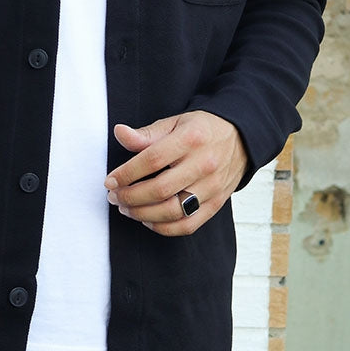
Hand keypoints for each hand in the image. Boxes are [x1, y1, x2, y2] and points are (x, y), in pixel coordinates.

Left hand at [104, 111, 247, 235]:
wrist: (240, 138)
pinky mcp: (217, 204)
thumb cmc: (200, 130)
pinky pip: (188, 225)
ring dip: (142, 214)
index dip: (126, 173)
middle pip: (160, 189)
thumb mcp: (174, 123)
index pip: (152, 159)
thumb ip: (146, 133)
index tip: (109, 181)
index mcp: (191, 139)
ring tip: (126, 208)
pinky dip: (163, 228)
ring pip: (172, 211)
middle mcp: (204, 164)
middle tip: (114, 196)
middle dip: (130, 197)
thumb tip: (119, 133)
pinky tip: (148, 220)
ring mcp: (212, 187)